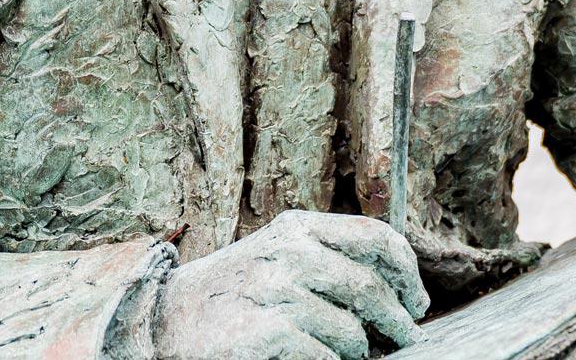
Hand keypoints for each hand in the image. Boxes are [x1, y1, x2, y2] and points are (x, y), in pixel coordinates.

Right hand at [152, 210, 428, 359]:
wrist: (159, 325)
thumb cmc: (228, 296)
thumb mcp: (274, 256)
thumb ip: (325, 257)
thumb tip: (397, 288)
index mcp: (297, 228)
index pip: (376, 238)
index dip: (407, 272)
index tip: (416, 300)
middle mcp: (289, 253)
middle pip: (372, 289)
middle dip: (397, 320)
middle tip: (405, 339)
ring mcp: (277, 293)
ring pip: (351, 334)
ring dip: (357, 353)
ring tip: (348, 356)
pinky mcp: (267, 334)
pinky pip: (326, 359)